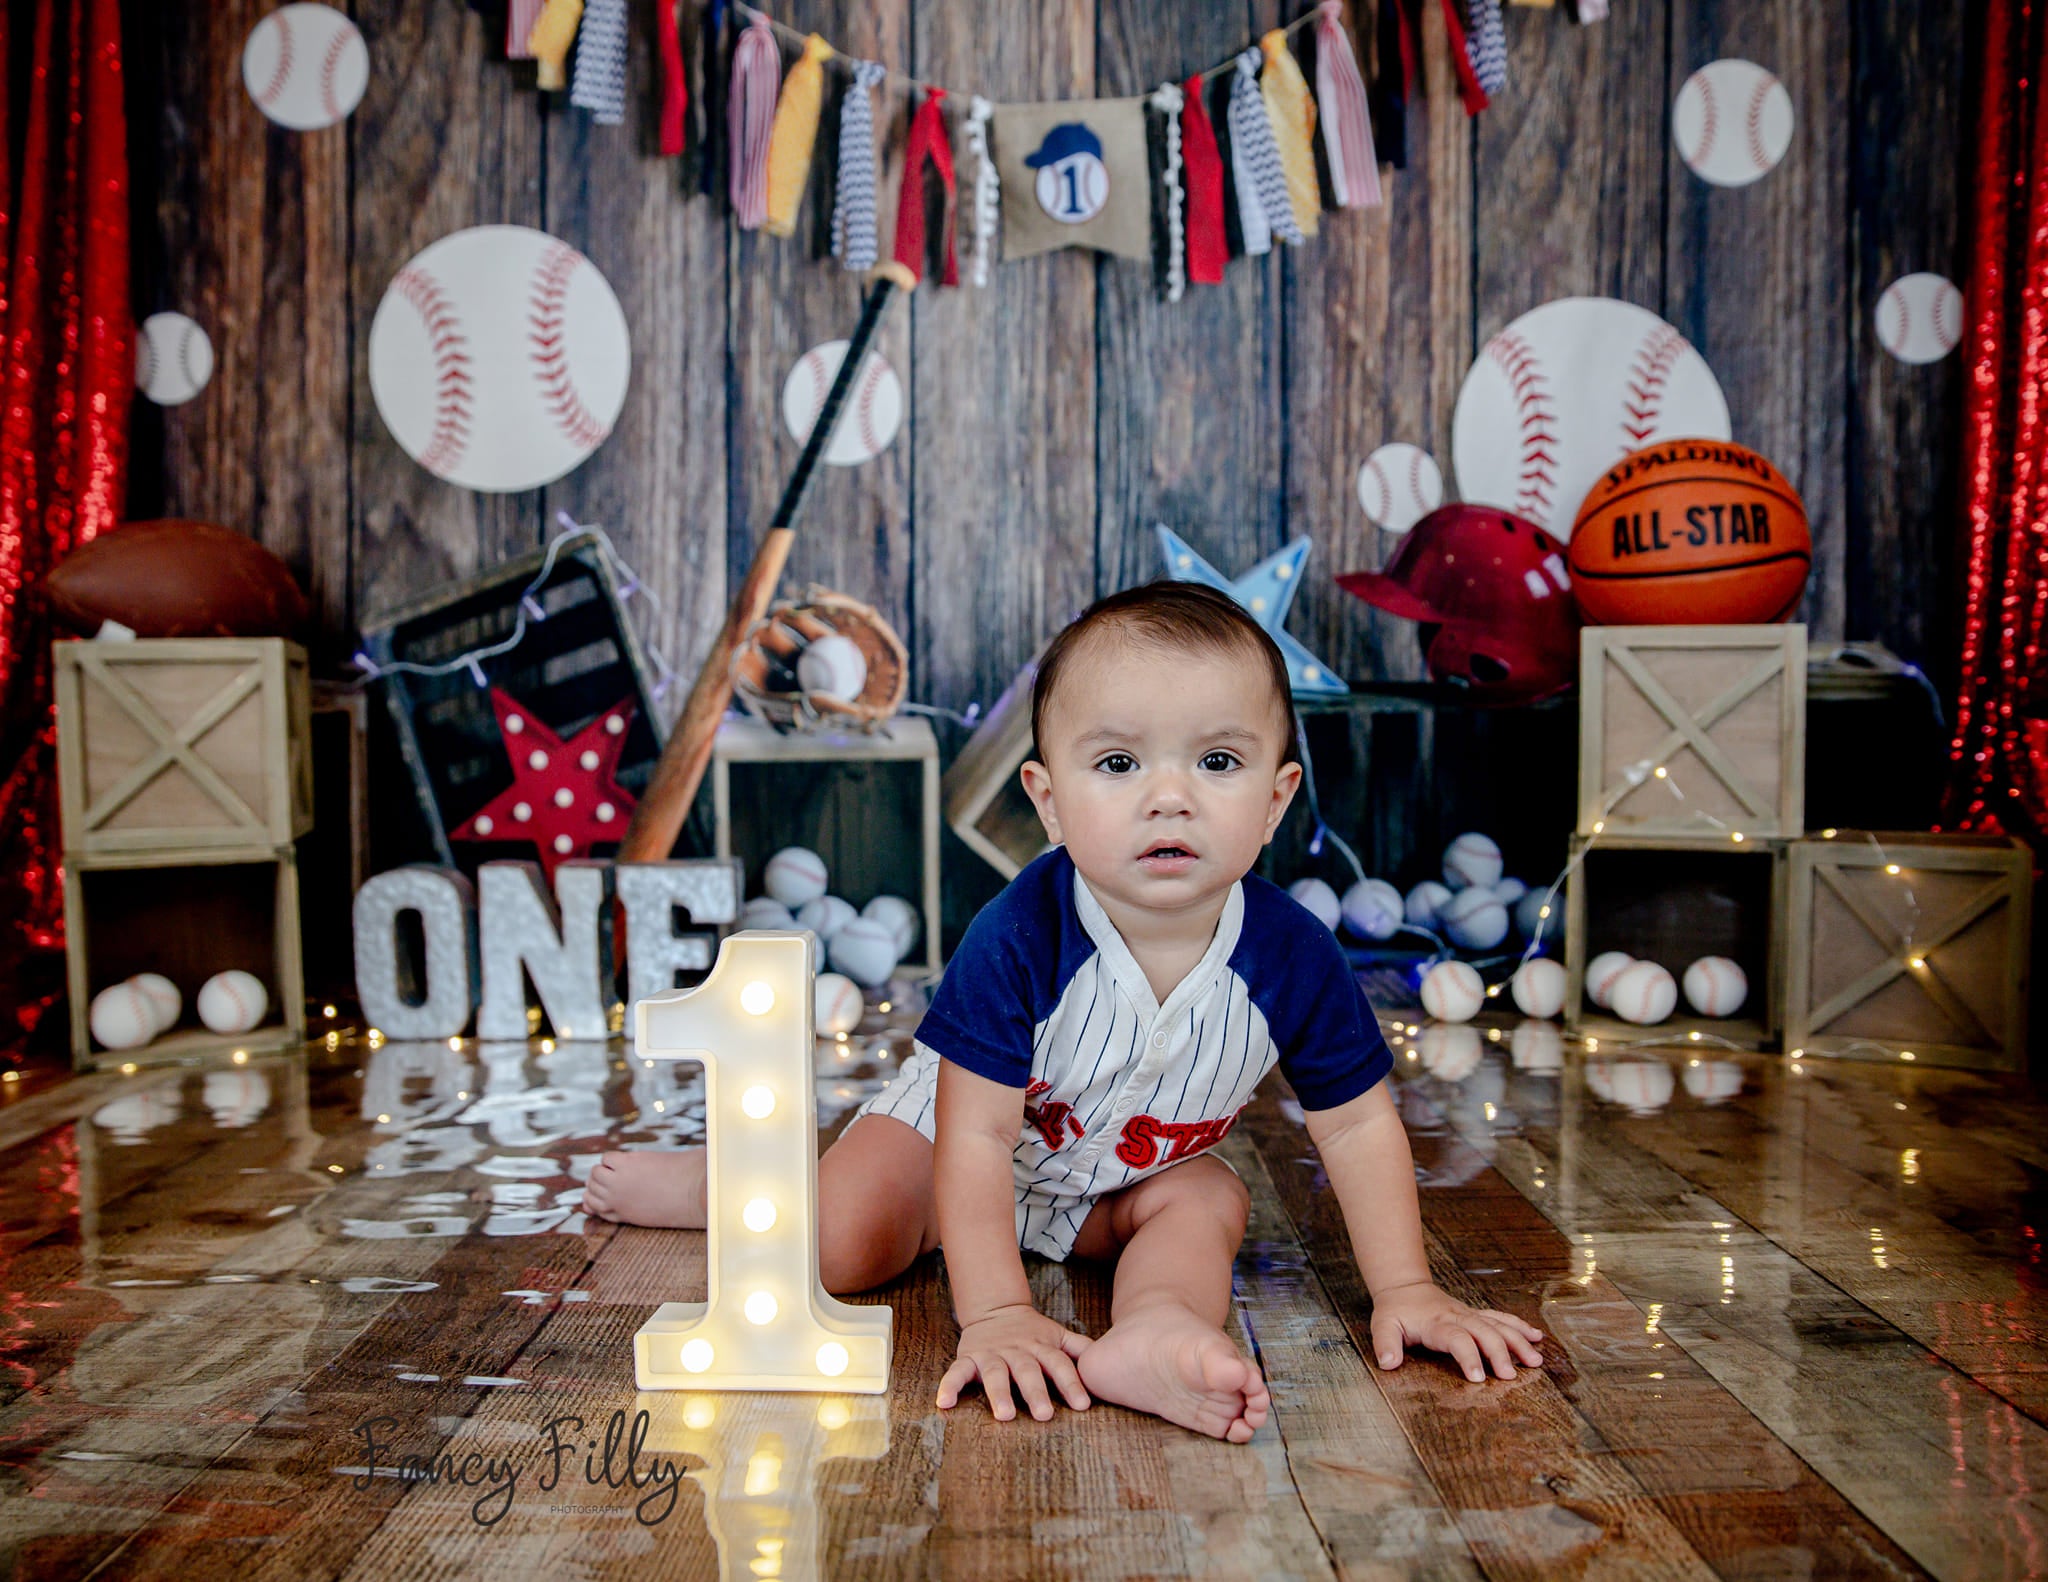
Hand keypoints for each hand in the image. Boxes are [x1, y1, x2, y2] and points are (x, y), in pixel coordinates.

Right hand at [937, 1304, 1093, 1421]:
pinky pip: (956, 1372)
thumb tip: (1112, 1361)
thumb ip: (1081, 1349)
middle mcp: (1017, 1350)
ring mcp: (992, 1354)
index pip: (1059, 1365)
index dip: (1071, 1383)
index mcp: (1041, 1346)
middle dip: (1036, 1392)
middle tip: (1044, 1415)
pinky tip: (944, 1403)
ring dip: (999, 1394)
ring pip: (995, 1373)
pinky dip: (949, 1386)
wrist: (997, 1309)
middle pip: (1028, 1371)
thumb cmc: (1034, 1332)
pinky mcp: (968, 1358)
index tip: (1083, 1405)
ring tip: (1004, 1415)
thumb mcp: (1058, 1335)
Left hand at [1369, 1281, 1543, 1381]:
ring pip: (1498, 1324)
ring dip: (1517, 1341)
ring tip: (1535, 1361)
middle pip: (1484, 1332)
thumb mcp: (1382, 1325)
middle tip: (1511, 1376)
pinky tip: (1536, 1337)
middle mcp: (1457, 1317)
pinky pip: (1501, 1318)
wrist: (1404, 1286)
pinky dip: (1519, 1326)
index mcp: (1436, 1322)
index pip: (1456, 1338)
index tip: (1478, 1378)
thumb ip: (1385, 1343)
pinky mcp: (1476, 1314)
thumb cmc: (1395, 1311)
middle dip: (1499, 1352)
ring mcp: (1469, 1314)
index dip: (1468, 1356)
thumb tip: (1388, 1363)